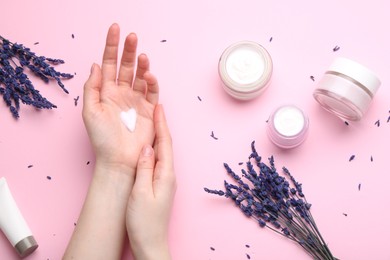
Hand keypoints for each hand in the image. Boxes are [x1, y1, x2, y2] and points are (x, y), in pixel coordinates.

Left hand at [82, 23, 158, 173]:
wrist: (119, 160)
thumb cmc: (102, 139)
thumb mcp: (90, 111)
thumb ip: (92, 87)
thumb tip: (94, 65)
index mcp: (106, 92)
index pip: (108, 64)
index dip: (111, 46)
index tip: (115, 29)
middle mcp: (122, 93)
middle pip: (126, 66)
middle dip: (129, 50)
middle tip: (132, 36)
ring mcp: (136, 100)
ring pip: (140, 76)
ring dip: (142, 65)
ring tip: (142, 56)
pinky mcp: (149, 109)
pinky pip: (151, 91)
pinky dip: (152, 82)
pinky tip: (149, 75)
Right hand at [126, 105, 175, 259]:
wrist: (150, 243)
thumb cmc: (144, 222)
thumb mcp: (141, 193)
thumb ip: (144, 169)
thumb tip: (147, 147)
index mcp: (165, 174)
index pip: (164, 143)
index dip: (162, 124)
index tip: (159, 107)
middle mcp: (168, 175)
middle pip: (165, 145)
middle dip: (161, 126)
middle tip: (156, 108)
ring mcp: (165, 181)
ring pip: (162, 152)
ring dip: (158, 136)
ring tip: (152, 122)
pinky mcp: (159, 186)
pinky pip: (158, 161)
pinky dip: (154, 149)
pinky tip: (148, 147)